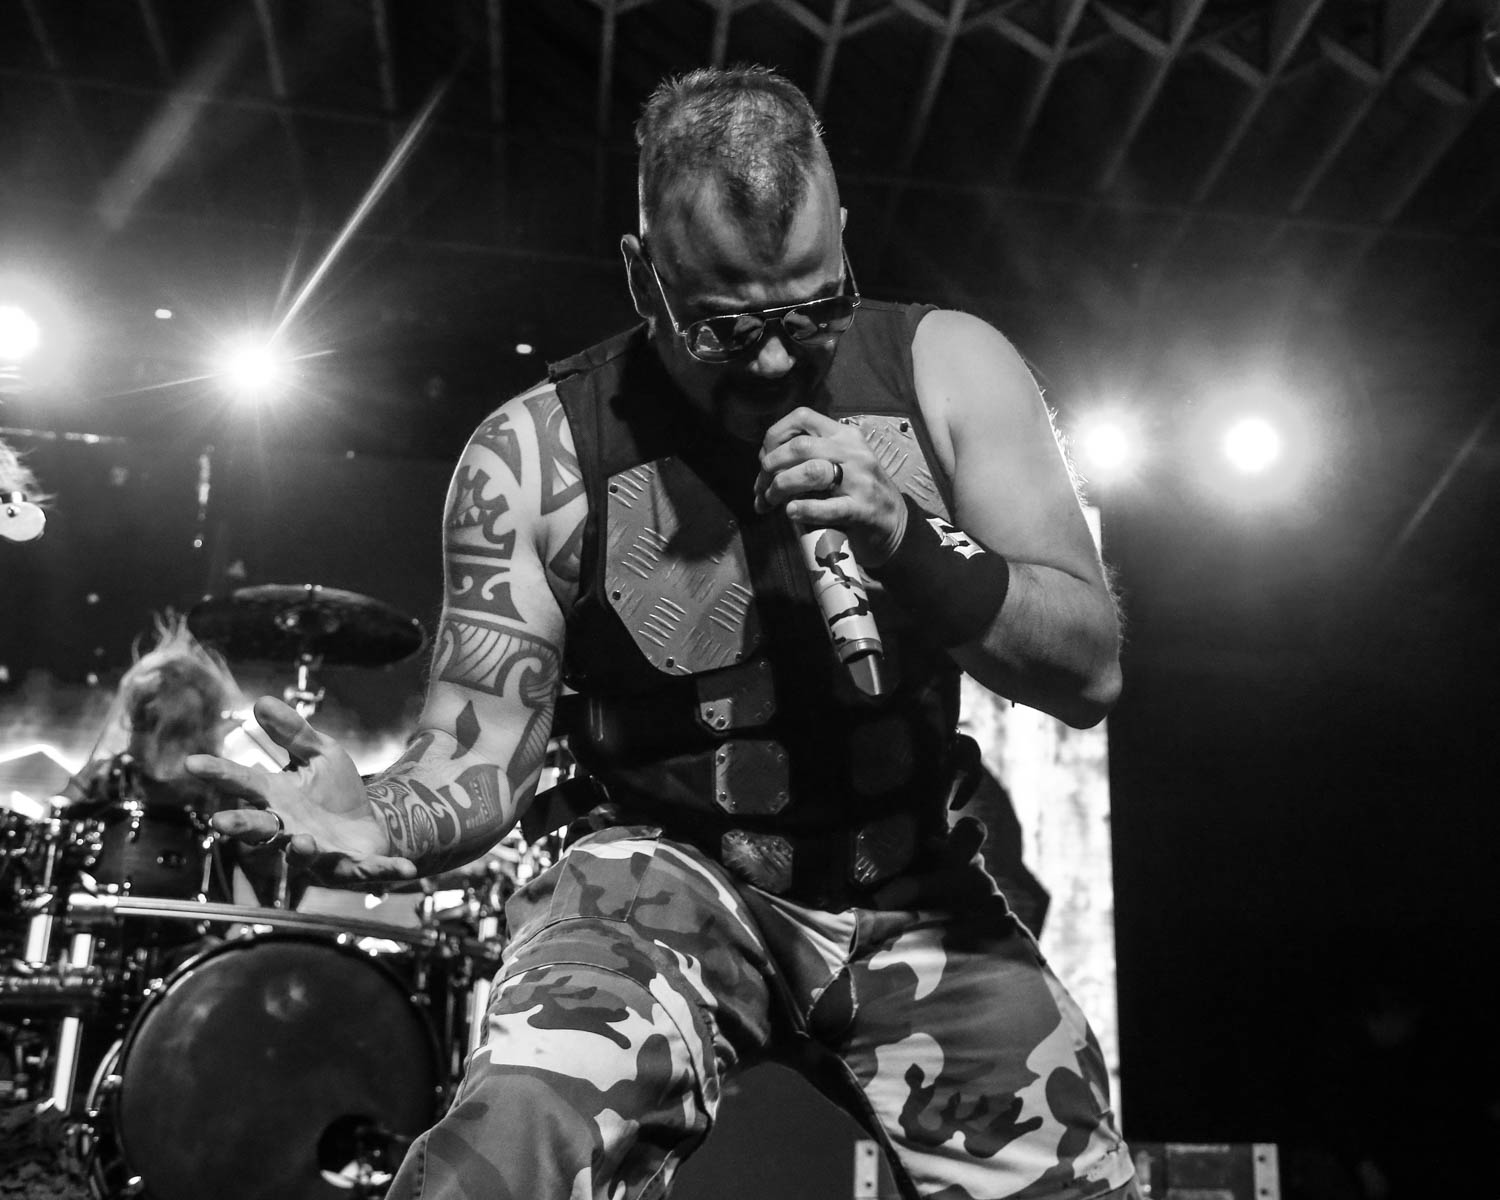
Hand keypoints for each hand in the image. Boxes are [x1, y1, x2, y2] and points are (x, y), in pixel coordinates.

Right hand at [185, 696, 419, 887]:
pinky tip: (404, 870)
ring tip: (303, 840)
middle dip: (241, 826)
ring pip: (301, 854)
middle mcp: (288, 829)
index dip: (218, 773)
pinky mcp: (349, 867)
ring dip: (301, 849)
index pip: (243, 783)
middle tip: (221, 823)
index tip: (191, 762)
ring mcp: (317, 852)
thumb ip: (293, 733)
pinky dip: (382, 872)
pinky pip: (364, 871)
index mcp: (277, 798)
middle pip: (257, 830)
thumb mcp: (320, 754)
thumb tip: (261, 701)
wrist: (372, 823)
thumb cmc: (336, 792)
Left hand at [753, 407, 907, 563]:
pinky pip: (828, 506)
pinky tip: (791, 512)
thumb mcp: (839, 463)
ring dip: (782, 486)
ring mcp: (860, 480)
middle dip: (771, 466)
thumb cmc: (858, 492)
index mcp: (843, 435)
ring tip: (770, 501)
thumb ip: (809, 457)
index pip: (802, 417)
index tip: (765, 459)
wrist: (894, 523)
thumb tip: (766, 465)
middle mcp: (852, 452)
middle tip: (762, 487)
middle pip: (800, 446)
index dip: (774, 436)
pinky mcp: (862, 509)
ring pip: (811, 471)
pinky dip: (804, 508)